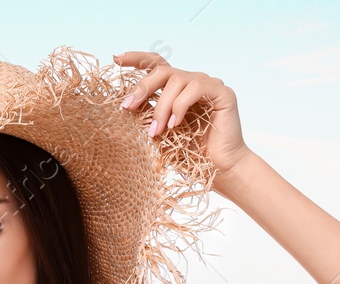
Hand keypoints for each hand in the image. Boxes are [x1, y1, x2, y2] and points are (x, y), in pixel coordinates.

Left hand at [112, 50, 250, 176]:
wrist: (218, 168)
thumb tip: (128, 102)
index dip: (137, 59)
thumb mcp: (161, 131)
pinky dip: (180, 106)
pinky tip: (175, 125)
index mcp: (178, 89)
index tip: (117, 59)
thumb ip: (148, 114)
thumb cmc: (190, 153)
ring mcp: (209, 85)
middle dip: (143, 88)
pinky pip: (195, 88)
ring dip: (161, 106)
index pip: (157, 65)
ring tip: (156, 131)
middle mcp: (193, 82)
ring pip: (177, 81)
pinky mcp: (222, 93)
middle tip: (129, 107)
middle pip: (163, 71)